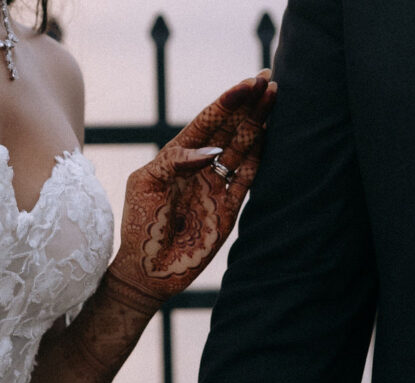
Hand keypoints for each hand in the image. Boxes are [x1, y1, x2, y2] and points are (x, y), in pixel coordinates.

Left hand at [108, 74, 276, 310]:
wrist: (147, 270)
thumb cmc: (140, 227)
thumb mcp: (145, 185)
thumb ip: (174, 162)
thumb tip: (210, 151)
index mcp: (176, 158)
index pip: (206, 123)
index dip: (227, 103)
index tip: (247, 83)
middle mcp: (200, 169)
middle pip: (229, 130)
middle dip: (248, 105)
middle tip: (269, 80)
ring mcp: (215, 188)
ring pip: (242, 149)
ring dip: (258, 125)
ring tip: (274, 99)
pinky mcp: (227, 211)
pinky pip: (246, 179)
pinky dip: (258, 159)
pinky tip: (270, 138)